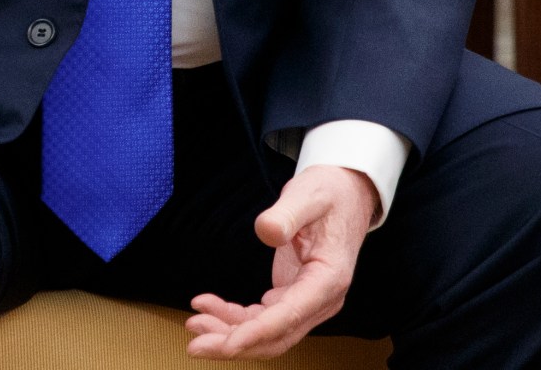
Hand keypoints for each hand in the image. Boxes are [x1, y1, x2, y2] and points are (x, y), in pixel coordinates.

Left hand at [183, 166, 376, 359]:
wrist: (345, 195)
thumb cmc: (330, 194)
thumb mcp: (309, 195)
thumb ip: (287, 214)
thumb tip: (266, 230)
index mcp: (329, 279)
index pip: (291, 315)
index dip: (257, 332)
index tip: (229, 342)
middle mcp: (321, 299)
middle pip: (277, 336)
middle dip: (236, 344)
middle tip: (197, 345)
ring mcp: (306, 301)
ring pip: (266, 333)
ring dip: (230, 334)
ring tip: (195, 323)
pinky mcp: (292, 296)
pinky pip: (261, 317)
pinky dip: (234, 318)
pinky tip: (209, 307)